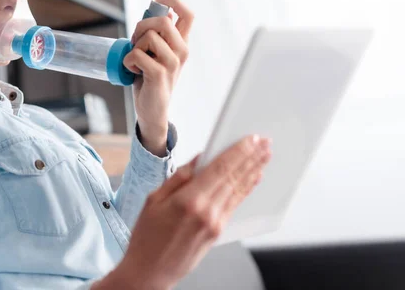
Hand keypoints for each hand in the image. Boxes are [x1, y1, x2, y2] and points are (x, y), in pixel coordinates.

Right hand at [93, 135, 271, 289]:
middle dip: (251, 158)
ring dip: (253, 171)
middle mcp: (206, 212)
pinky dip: (245, 189)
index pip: (220, 168)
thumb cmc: (147, 238)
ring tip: (264, 157)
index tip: (250, 139)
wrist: (150, 271)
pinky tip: (252, 179)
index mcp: (188, 200)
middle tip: (264, 143)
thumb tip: (199, 160)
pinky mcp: (217, 233)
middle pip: (234, 178)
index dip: (238, 151)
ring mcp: (215, 224)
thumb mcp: (154, 199)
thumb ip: (180, 177)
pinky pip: (235, 204)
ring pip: (238, 191)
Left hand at [124, 0, 193, 156]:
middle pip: (164, 20)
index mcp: (182, 43)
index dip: (172, 1)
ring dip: (134, 45)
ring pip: (150, 36)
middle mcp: (181, 51)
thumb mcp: (156, 52)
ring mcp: (172, 63)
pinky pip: (137, 55)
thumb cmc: (150, 78)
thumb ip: (159, 34)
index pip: (188, 14)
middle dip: (142, 25)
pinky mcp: (159, 74)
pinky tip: (133, 70)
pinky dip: (128, 60)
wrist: (152, 110)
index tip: (156, 2)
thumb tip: (159, 10)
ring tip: (135, 60)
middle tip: (135, 40)